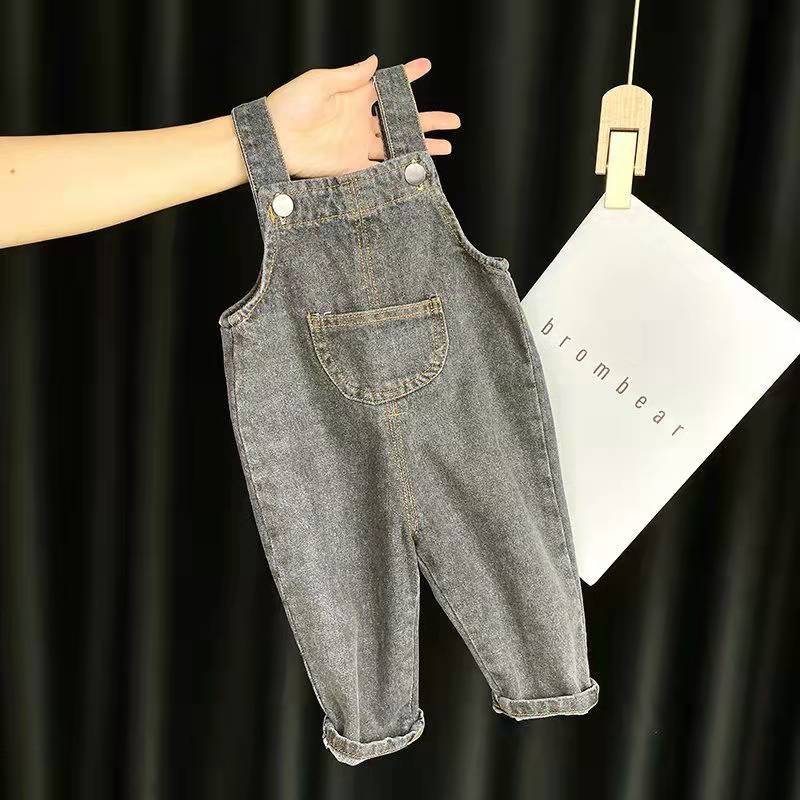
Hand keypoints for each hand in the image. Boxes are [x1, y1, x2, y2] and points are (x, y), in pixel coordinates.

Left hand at [265, 56, 459, 177]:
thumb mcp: (319, 83)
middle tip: (453, 121)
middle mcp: (360, 122)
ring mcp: (358, 146)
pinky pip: (380, 171)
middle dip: (429, 120)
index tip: (426, 67)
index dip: (407, 77)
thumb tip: (374, 62)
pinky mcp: (352, 167)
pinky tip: (417, 172)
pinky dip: (398, 172)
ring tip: (446, 148)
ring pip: (397, 147)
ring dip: (421, 147)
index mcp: (354, 97)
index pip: (387, 86)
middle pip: (402, 121)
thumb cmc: (289, 106)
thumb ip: (349, 76)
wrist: (273, 140)